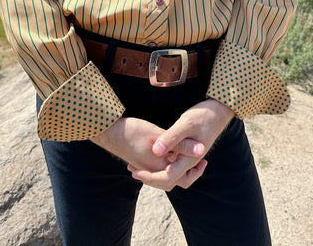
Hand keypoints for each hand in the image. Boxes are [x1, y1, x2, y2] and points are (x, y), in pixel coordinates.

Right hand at [90, 117, 204, 172]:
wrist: (109, 131)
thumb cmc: (133, 131)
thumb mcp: (160, 135)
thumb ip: (181, 144)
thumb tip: (202, 150)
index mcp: (158, 169)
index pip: (182, 178)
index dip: (195, 171)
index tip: (203, 158)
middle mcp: (151, 173)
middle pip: (174, 181)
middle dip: (187, 173)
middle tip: (198, 160)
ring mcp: (143, 169)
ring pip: (164, 176)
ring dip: (176, 169)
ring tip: (185, 155)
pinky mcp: (139, 163)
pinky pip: (157, 171)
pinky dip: (166, 166)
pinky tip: (169, 153)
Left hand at [128, 99, 234, 190]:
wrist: (219, 110)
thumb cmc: (203, 115)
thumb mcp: (185, 124)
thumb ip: (171, 138)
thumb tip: (155, 152)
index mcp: (189, 159)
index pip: (168, 178)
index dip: (150, 178)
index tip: (135, 171)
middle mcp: (190, 162)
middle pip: (170, 181)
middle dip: (151, 179)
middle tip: (134, 171)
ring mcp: (190, 157)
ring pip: (172, 173)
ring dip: (156, 173)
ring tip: (140, 166)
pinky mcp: (189, 151)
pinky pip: (174, 163)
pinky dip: (162, 164)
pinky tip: (153, 155)